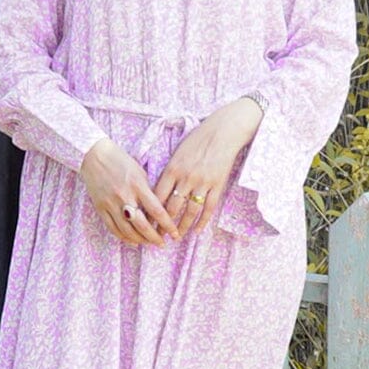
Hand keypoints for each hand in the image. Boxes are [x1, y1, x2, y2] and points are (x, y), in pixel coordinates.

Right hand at [79, 138, 180, 245]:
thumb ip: (148, 190)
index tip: (175, 234)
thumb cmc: (120, 160)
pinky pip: (113, 228)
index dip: (167, 225)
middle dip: (154, 238)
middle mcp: (124, 196)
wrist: (94, 156)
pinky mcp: (100, 208)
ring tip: (148, 243)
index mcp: (138, 185)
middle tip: (162, 244)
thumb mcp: (139, 171)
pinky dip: (124, 237)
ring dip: (140, 240)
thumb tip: (158, 209)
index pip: (156, 210)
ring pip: (127, 230)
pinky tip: (132, 241)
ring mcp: (111, 204)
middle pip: (142, 225)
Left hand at [154, 98, 262, 237]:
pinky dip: (202, 221)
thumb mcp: (177, 152)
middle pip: (172, 206)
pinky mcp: (217, 185)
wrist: (223, 132)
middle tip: (158, 236)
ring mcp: (202, 182)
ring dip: (182, 226)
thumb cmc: (198, 139)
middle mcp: (186, 177)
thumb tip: (158, 191)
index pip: (158, 196)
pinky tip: (197, 230)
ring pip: (190, 210)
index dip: (151, 212)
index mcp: (173, 168)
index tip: (145, 223)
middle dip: (163, 224)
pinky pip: (208, 207)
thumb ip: (169, 171)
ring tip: (177, 237)